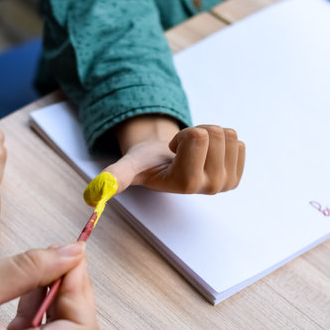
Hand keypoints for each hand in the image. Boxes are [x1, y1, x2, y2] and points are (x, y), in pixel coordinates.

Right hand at [0, 242, 99, 329]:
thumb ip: (29, 269)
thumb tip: (72, 253)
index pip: (83, 329)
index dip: (81, 288)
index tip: (70, 257)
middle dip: (73, 291)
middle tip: (57, 259)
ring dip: (59, 301)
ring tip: (40, 272)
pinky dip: (43, 315)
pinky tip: (28, 292)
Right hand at [105, 115, 244, 193]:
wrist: (165, 163)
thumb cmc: (148, 162)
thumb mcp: (129, 166)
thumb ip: (114, 178)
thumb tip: (92, 197)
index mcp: (186, 184)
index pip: (199, 137)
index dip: (182, 135)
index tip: (170, 152)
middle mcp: (209, 188)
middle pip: (216, 134)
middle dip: (195, 132)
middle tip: (182, 150)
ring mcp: (225, 183)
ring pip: (227, 135)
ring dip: (207, 135)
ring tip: (192, 151)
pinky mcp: (236, 176)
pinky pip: (238, 141)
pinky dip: (220, 141)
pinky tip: (205, 154)